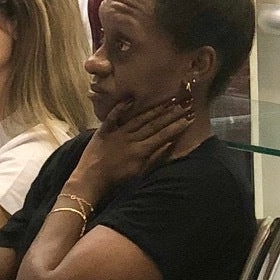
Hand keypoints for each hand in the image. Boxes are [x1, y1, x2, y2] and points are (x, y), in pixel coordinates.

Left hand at [74, 96, 192, 196]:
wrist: (90, 180)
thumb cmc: (115, 181)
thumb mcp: (138, 173)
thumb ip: (154, 158)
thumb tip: (170, 145)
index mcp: (140, 150)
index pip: (163, 135)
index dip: (177, 126)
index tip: (189, 117)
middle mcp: (131, 139)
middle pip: (154, 124)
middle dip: (170, 114)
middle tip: (184, 103)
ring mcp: (117, 133)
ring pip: (139, 118)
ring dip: (154, 109)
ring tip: (167, 100)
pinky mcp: (104, 130)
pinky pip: (113, 116)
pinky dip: (121, 107)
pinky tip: (130, 98)